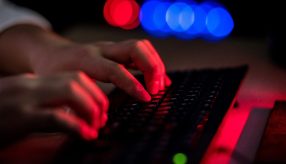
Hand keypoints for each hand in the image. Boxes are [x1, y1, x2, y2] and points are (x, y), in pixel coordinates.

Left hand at [0, 25, 170, 101]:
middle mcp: (102, 50)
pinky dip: (153, 64)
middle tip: (156, 89)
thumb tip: (95, 125)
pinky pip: (141, 51)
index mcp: (86, 61)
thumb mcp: (59, 89)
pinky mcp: (118, 50)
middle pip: (135, 48)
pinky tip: (159, 80)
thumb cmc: (54, 73)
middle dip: (152, 68)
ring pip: (142, 46)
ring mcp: (111, 47)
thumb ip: (76, 107)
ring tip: (161, 85)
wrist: (52, 53)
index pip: (115, 70)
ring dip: (156, 64)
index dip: (133, 85)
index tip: (147, 98)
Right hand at [0, 72, 107, 146]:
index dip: (92, 91)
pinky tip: (85, 135)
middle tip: (102, 116)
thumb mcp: (19, 106)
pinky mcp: (19, 118)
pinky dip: (76, 126)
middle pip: (75, 80)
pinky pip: (55, 117)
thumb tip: (67, 115)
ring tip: (95, 125)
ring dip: (89, 108)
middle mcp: (30, 85)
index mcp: (31, 83)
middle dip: (96, 97)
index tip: (100, 107)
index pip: (72, 77)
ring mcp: (24, 99)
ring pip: (70, 91)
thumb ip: (41, 105)